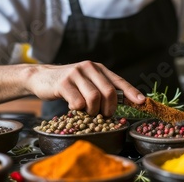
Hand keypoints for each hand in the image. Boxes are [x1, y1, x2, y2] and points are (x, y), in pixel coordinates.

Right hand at [26, 61, 144, 116]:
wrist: (41, 77)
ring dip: (93, 111)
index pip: (119, 81)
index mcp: (99, 69)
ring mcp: (76, 74)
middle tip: (104, 115)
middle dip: (109, 108)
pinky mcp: (63, 82)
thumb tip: (122, 103)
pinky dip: (78, 109)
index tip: (142, 102)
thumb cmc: (69, 84)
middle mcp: (90, 68)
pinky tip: (74, 108)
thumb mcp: (87, 82)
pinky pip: (78, 101)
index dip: (131, 92)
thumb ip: (102, 89)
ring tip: (87, 113)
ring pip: (94, 97)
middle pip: (109, 92)